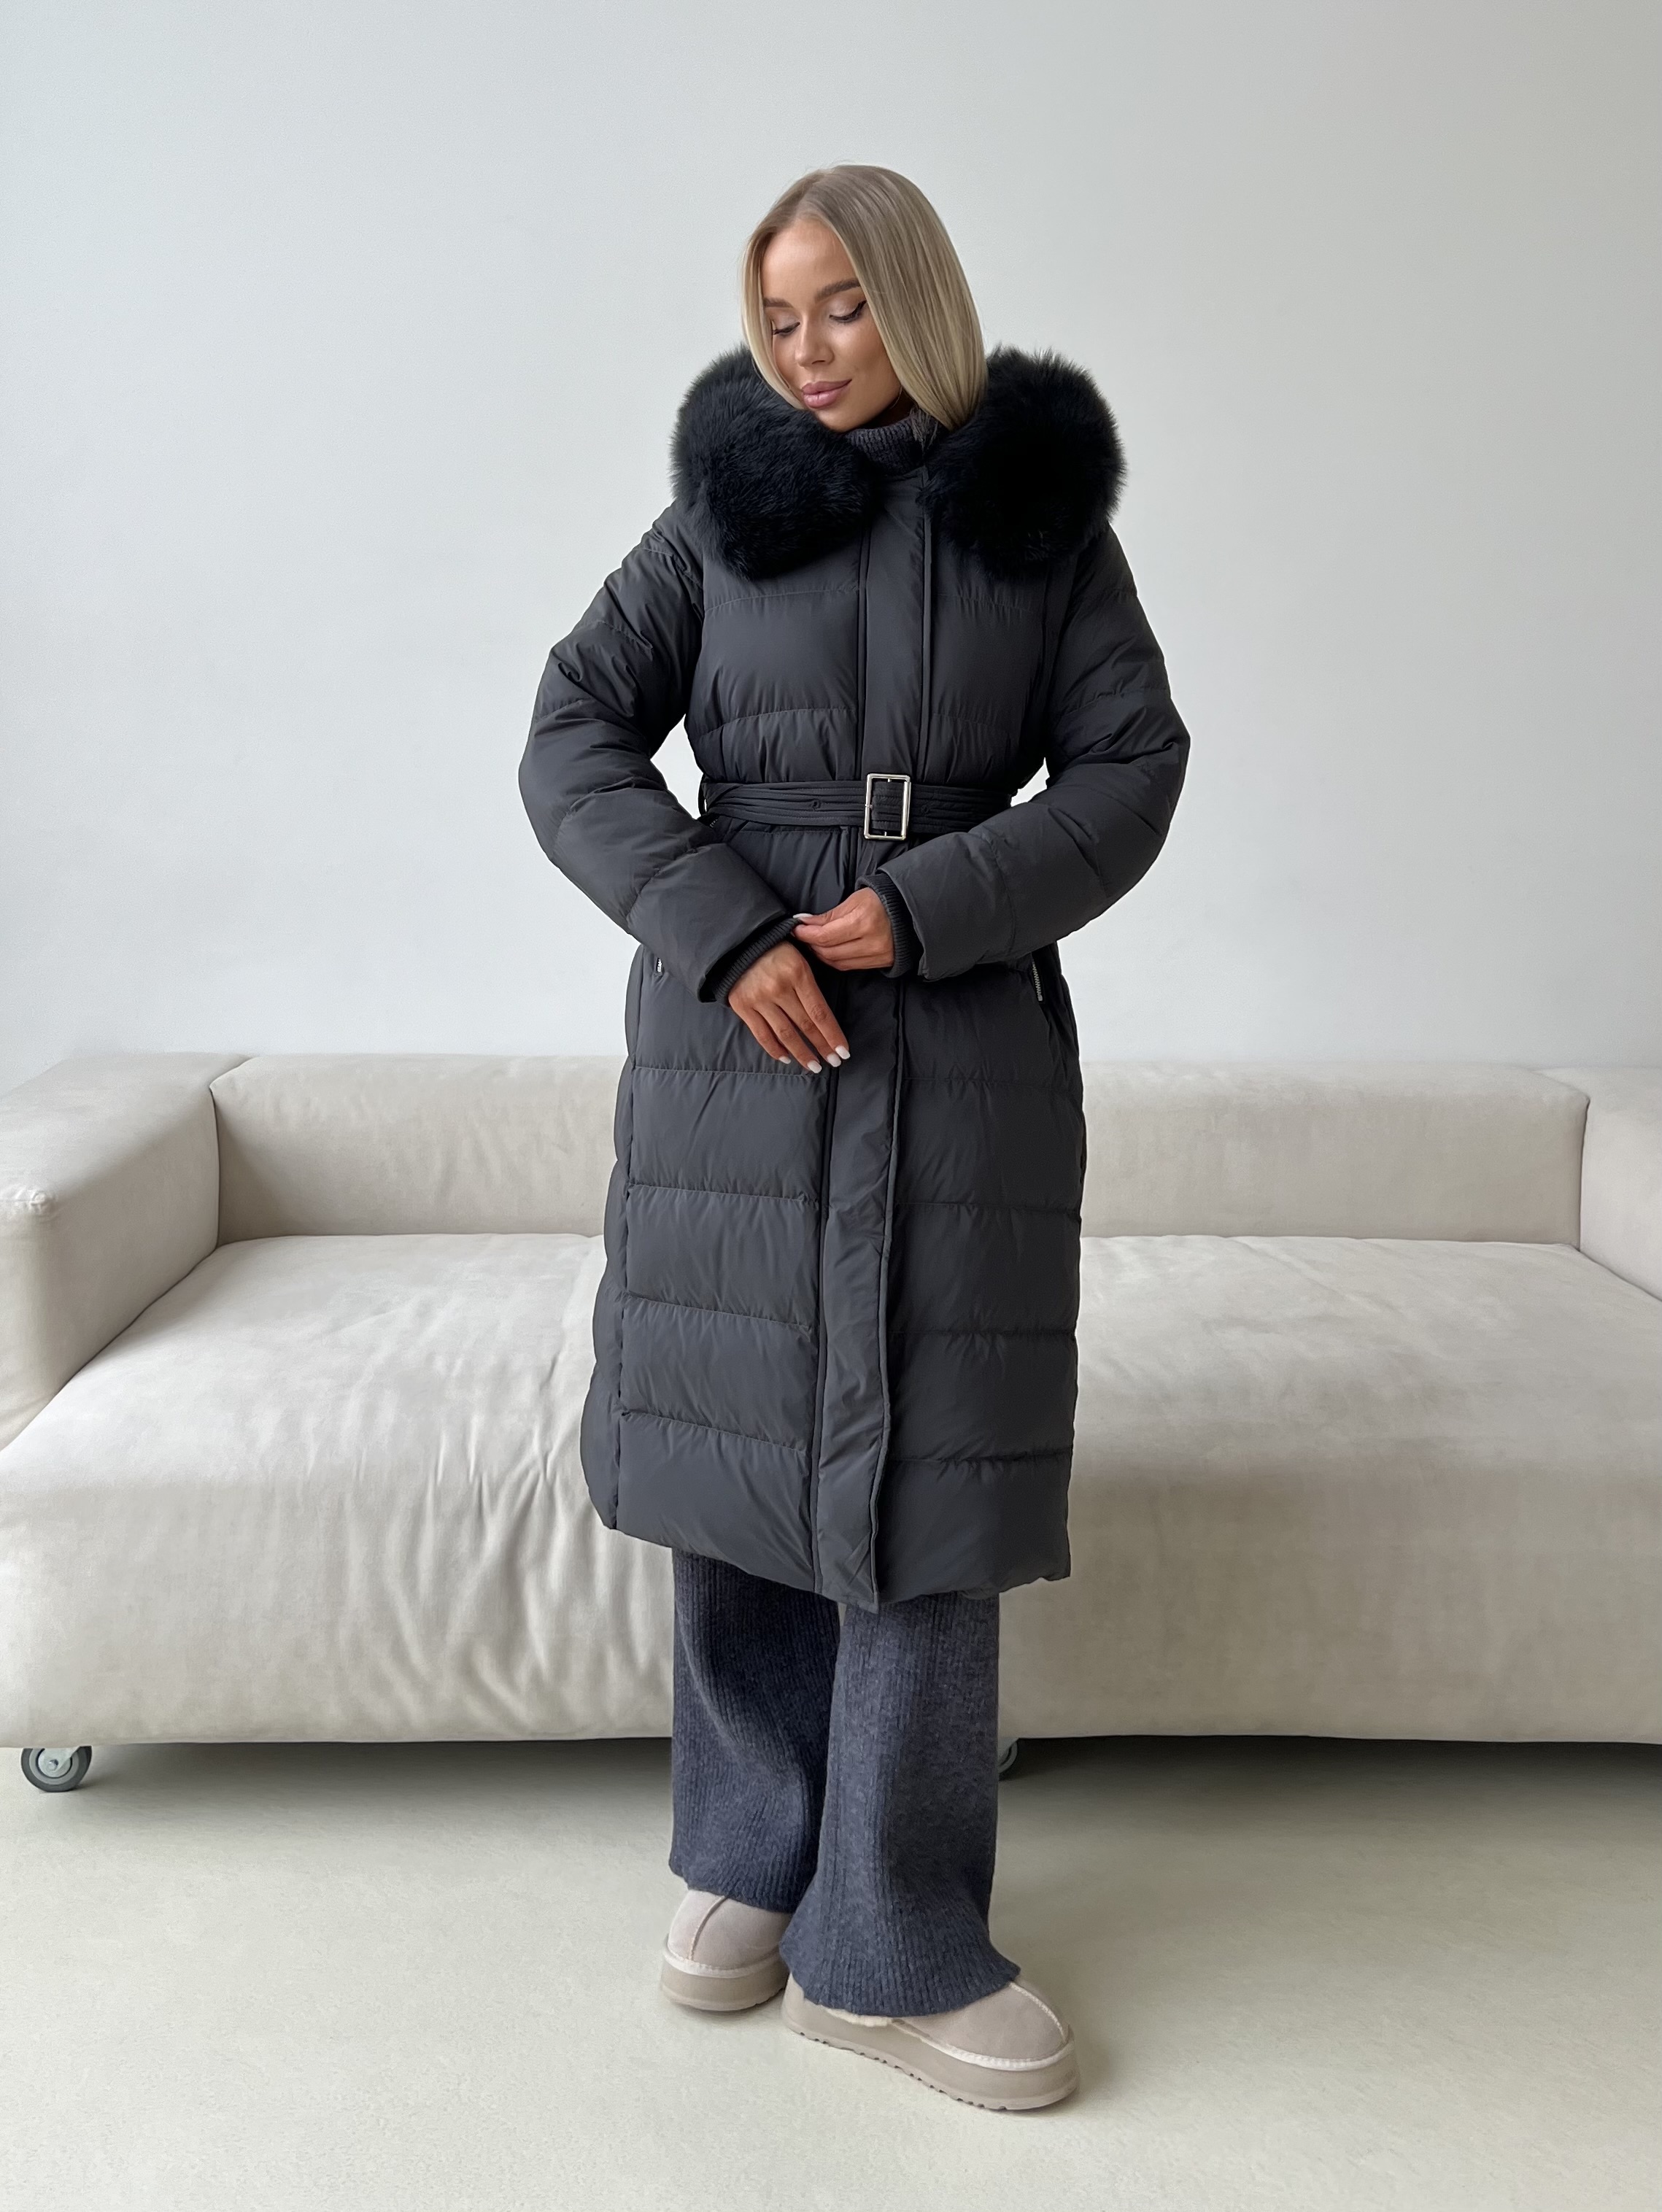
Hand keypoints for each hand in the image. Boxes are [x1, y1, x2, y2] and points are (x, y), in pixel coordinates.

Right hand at [726, 941, 850, 1072]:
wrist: (737, 943)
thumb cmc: (775, 949)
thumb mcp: (799, 957)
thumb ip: (810, 984)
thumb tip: (824, 1018)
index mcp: (798, 973)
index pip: (820, 1012)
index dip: (832, 1034)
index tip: (843, 1051)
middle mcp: (779, 988)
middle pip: (805, 1025)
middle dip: (822, 1046)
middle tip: (834, 1062)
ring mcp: (759, 999)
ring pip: (785, 1034)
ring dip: (802, 1053)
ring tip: (814, 1066)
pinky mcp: (742, 1006)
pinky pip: (762, 1035)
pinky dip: (775, 1049)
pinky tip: (787, 1058)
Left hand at [789, 887, 894, 970]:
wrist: (910, 912)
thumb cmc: (881, 901)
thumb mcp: (854, 901)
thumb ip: (828, 916)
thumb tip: (804, 923)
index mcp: (864, 921)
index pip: (825, 936)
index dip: (806, 934)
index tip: (796, 928)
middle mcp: (871, 942)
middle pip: (829, 952)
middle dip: (811, 944)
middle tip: (803, 935)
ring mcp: (876, 956)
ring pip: (837, 962)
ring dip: (821, 953)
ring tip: (815, 942)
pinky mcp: (879, 964)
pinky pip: (849, 966)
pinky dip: (835, 960)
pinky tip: (830, 950)